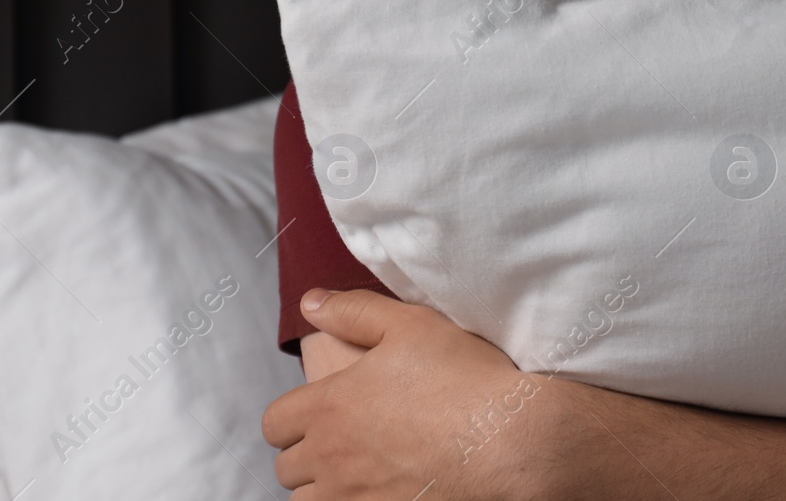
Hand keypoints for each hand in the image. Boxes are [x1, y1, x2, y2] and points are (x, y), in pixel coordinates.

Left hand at [262, 288, 555, 500]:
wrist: (510, 440)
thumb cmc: (464, 378)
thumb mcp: (410, 325)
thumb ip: (353, 311)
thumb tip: (310, 302)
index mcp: (330, 407)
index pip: (275, 424)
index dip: (292, 417)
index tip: (318, 413)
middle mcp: (332, 458)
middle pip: (287, 470)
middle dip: (306, 455)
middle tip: (341, 442)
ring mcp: (355, 498)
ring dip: (322, 490)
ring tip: (355, 475)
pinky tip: (378, 492)